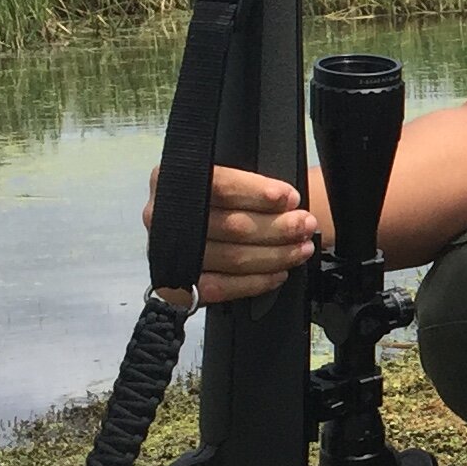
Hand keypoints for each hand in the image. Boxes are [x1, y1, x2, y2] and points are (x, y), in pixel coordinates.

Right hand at [143, 164, 313, 305]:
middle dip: (278, 227)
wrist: (186, 226)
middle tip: (306, 225)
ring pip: (231, 258)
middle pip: (231, 225)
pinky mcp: (173, 284)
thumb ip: (246, 185)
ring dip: (275, 255)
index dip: (257, 193)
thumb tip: (286, 199)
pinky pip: (220, 288)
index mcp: (171, 178)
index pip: (220, 185)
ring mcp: (165, 252)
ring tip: (301, 249)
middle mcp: (161, 215)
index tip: (290, 198)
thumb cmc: (217, 198)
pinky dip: (255, 282)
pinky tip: (278, 273)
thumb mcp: (225, 178)